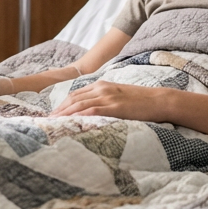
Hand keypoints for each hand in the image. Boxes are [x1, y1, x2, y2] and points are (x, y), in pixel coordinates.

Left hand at [49, 81, 171, 121]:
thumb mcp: (119, 96)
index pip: (76, 94)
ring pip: (79, 104)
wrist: (160, 100)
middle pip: (73, 99)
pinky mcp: (115, 106)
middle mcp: (102, 88)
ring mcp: (108, 97)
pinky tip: (70, 122)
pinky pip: (92, 110)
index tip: (52, 113)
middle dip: (58, 109)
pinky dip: (78, 116)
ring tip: (53, 123)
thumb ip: (105, 100)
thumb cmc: (141, 101)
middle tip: (47, 120)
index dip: (62, 104)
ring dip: (64, 114)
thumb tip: (92, 111)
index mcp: (102, 85)